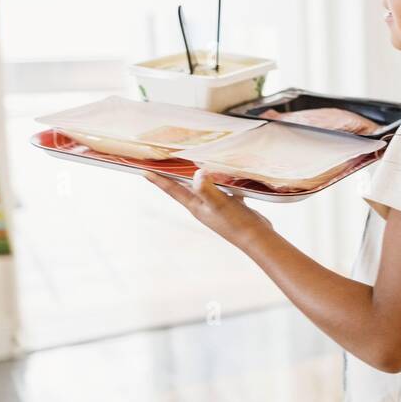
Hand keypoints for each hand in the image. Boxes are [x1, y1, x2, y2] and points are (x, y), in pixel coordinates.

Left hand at [143, 169, 274, 250]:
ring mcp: (217, 206)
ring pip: (204, 187)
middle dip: (174, 175)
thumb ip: (206, 189)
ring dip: (198, 176)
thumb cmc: (236, 223)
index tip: (143, 171)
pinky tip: (232, 173)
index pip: (173, 190)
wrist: (257, 239)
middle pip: (184, 188)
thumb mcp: (219, 204)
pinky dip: (224, 180)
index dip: (158, 180)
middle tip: (164, 162)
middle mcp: (203, 206)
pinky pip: (224, 189)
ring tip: (193, 162)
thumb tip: (197, 172)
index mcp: (196, 206)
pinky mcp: (231, 205)